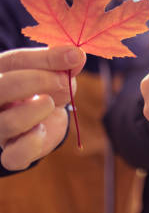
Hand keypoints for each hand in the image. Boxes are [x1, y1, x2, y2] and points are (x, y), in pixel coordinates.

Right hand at [0, 45, 86, 170]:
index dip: (45, 59)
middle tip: (63, 80)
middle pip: (1, 89)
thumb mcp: (52, 70)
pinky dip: (30, 144)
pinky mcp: (11, 152)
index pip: (14, 61)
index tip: (74, 57)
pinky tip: (41, 131)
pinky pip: (13, 156)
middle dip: (37, 80)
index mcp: (0, 74)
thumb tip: (77, 55)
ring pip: (8, 123)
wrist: (42, 117)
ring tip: (50, 103)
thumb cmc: (44, 87)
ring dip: (36, 111)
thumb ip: (61, 62)